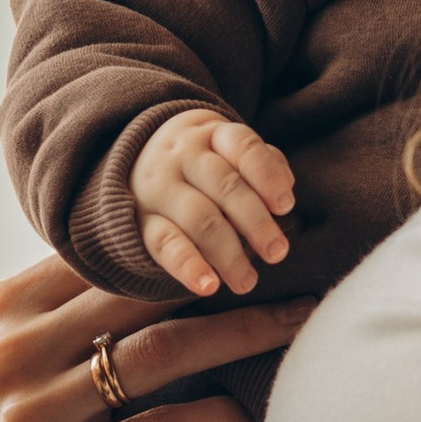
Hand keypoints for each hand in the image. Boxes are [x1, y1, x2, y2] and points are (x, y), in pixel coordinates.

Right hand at [0, 253, 318, 421]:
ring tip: (297, 325)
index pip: (109, 257)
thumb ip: (84, 305)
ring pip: (158, 355)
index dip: (187, 242)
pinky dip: (217, 418)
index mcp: (7, 310)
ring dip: (241, 335)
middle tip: (297, 272)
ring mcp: (29, 416)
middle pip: (140, 298)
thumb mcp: (41, 358)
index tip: (253, 236)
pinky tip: (253, 414)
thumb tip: (182, 243)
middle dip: (227, 281)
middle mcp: (11, 355)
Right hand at [130, 108, 296, 296]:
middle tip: (278, 252)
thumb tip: (285, 186)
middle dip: (255, 222)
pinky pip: (165, 244)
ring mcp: (159, 188)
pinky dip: (188, 266)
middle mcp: (183, 157)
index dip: (267, 176)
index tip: (285, 206)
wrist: (135, 161)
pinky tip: (209, 286)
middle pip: (224, 185)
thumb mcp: (228, 149)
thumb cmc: (204, 161)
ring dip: (228, 253)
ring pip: (198, 218)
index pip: (244, 148)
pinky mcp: (141, 221)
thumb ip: (260, 164)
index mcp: (213, 135)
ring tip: (247, 281)